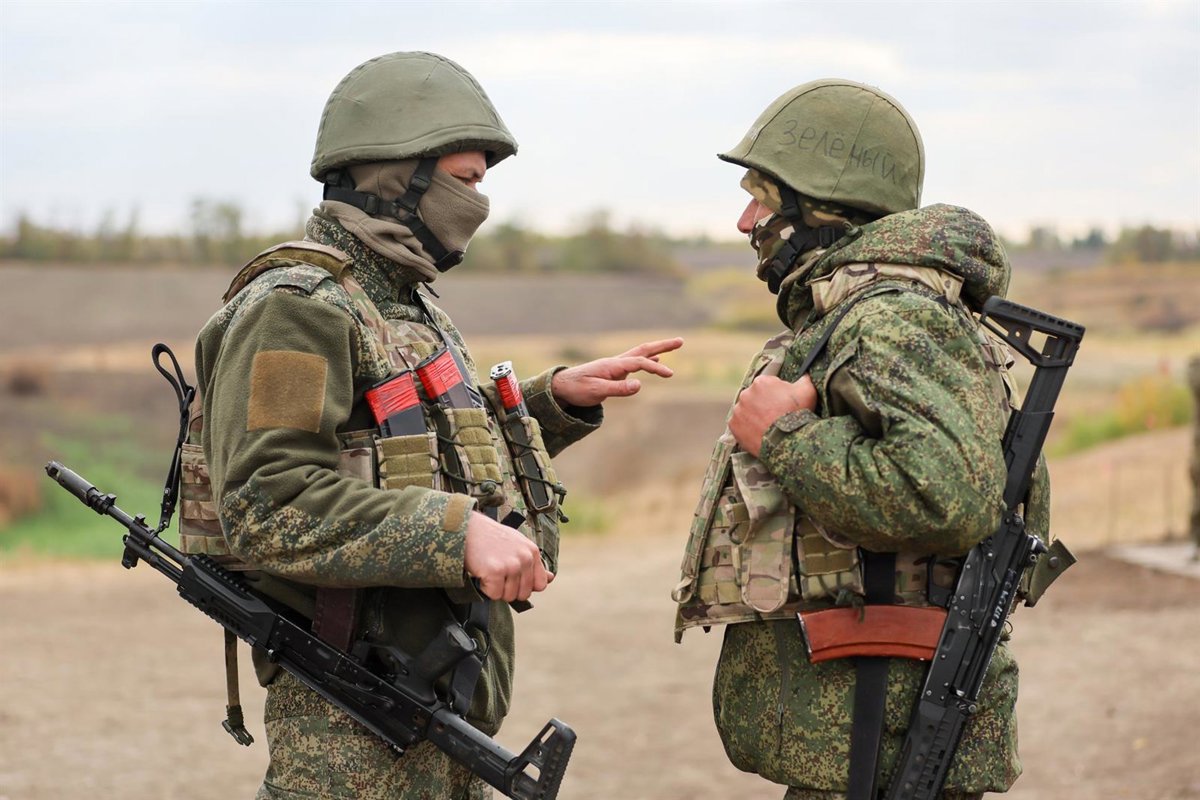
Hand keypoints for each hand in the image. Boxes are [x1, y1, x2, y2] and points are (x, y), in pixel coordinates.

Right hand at [464, 512, 552, 601]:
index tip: (513, 579)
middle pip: (523, 593)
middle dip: (508, 589)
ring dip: (496, 588)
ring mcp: (511, 565)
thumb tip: (551, 578)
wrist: (467, 527)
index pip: (540, 584)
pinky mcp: (496, 571)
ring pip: (508, 596)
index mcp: (532, 551)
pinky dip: (485, 588)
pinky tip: (482, 572)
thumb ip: (533, 563)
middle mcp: (525, 558)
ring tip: (489, 570)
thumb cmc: (489, 537)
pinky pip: (494, 594)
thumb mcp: (517, 545)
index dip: (525, 586)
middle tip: (497, 574)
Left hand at [551, 337, 683, 406]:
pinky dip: (647, 360)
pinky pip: (634, 363)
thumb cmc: (576, 389)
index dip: (656, 368)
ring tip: (674, 346)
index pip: (639, 362)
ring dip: (657, 350)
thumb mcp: (596, 392)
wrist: (560, 386)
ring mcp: (614, 366)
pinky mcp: (613, 372)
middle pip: (643, 350)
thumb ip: (618, 389)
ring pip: (640, 354)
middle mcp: (615, 362)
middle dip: (663, 345)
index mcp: (612, 365)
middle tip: (681, 340)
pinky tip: (653, 361)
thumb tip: (639, 385)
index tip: (670, 374)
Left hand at [729, 375, 816, 457]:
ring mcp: (738, 410)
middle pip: (755, 398)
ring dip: (754, 417)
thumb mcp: (807, 390)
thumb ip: (804, 378)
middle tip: (776, 417)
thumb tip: (805, 374)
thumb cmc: (799, 413)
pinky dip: (747, 429)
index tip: (783, 405)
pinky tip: (759, 434)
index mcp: (761, 382)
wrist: (788, 440)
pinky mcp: (733, 426)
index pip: (767, 385)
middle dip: (764, 405)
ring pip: (746, 412)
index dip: (777, 395)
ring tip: (768, 427)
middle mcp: (746, 393)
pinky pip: (739, 425)